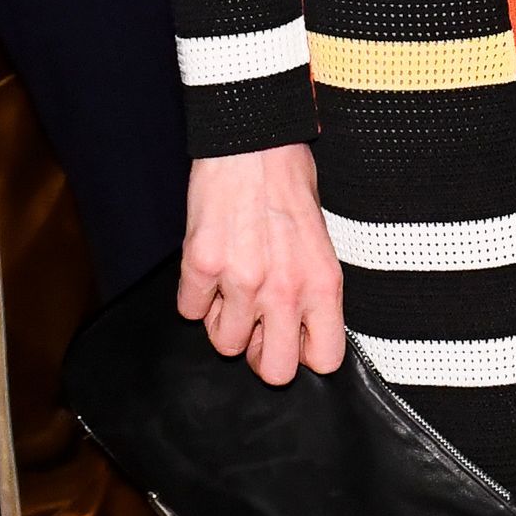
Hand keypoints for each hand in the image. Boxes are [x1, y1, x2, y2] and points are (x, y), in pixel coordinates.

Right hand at [179, 146, 344, 385]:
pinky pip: (190, 311)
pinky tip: (209, 266)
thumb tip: (301, 327)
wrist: (252, 144)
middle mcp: (286, 290)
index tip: (292, 338)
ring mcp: (242, 281)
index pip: (324, 358)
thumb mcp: (321, 242)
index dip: (305, 353)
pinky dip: (196, 296)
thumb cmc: (290, 184)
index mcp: (323, 284)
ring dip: (225, 321)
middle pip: (275, 371)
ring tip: (231, 286)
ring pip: (225, 344)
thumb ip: (313, 288)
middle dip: (262, 353)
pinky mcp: (202, 266)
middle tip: (256, 326)